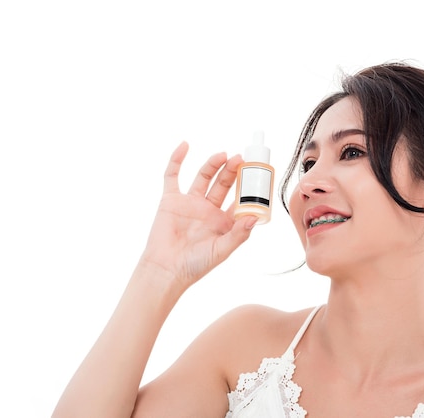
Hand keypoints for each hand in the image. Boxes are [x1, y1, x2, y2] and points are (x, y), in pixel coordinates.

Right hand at [138, 142, 256, 290]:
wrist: (166, 269)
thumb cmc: (195, 265)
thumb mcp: (222, 250)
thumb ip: (239, 234)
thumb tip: (255, 217)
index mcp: (223, 222)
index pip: (239, 199)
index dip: (248, 187)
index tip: (257, 174)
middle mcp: (208, 210)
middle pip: (223, 184)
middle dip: (232, 171)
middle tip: (241, 159)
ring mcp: (189, 203)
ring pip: (203, 177)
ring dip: (213, 165)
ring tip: (223, 155)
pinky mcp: (171, 200)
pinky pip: (172, 176)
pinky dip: (177, 160)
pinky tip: (185, 145)